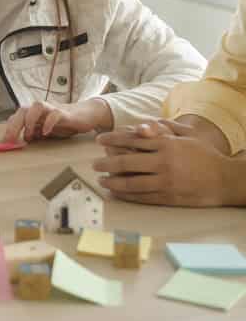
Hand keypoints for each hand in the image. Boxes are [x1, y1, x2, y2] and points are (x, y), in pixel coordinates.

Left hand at [1, 99, 110, 143]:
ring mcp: (53, 108)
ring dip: (30, 120)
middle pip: (23, 110)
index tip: (5, 142)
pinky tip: (46, 132)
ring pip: (37, 106)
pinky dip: (49, 122)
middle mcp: (41, 108)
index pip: (17, 117)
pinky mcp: (65, 113)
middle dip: (14, 125)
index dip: (9, 128)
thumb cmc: (63, 123)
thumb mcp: (45, 129)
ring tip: (29, 135)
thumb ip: (33, 133)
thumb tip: (20, 141)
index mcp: (34, 113)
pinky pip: (55, 114)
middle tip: (11, 139)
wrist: (86, 114)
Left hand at [93, 119, 238, 206]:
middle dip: (106, 163)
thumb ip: (166, 128)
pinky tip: (117, 193)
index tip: (99, 140)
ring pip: (131, 182)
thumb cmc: (206, 155)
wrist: (225, 180)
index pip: (132, 140)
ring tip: (102, 180)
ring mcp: (165, 181)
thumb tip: (145, 124)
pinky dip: (127, 195)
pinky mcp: (169, 197)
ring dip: (113, 182)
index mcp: (166, 144)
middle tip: (94, 164)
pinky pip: (142, 196)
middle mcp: (163, 162)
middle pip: (126, 162)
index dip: (112, 140)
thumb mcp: (188, 136)